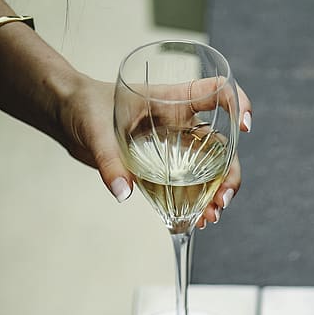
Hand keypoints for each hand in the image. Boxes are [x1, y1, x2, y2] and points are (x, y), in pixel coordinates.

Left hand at [58, 71, 251, 222]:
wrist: (69, 118)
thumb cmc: (83, 106)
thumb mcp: (94, 129)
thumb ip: (109, 160)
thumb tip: (124, 191)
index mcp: (173, 101)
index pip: (217, 93)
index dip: (238, 104)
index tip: (244, 126)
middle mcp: (182, 124)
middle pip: (222, 146)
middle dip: (229, 175)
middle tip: (221, 200)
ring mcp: (176, 147)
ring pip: (211, 171)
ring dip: (216, 196)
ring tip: (210, 218)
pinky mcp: (165, 168)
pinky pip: (190, 187)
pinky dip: (197, 205)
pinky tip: (197, 221)